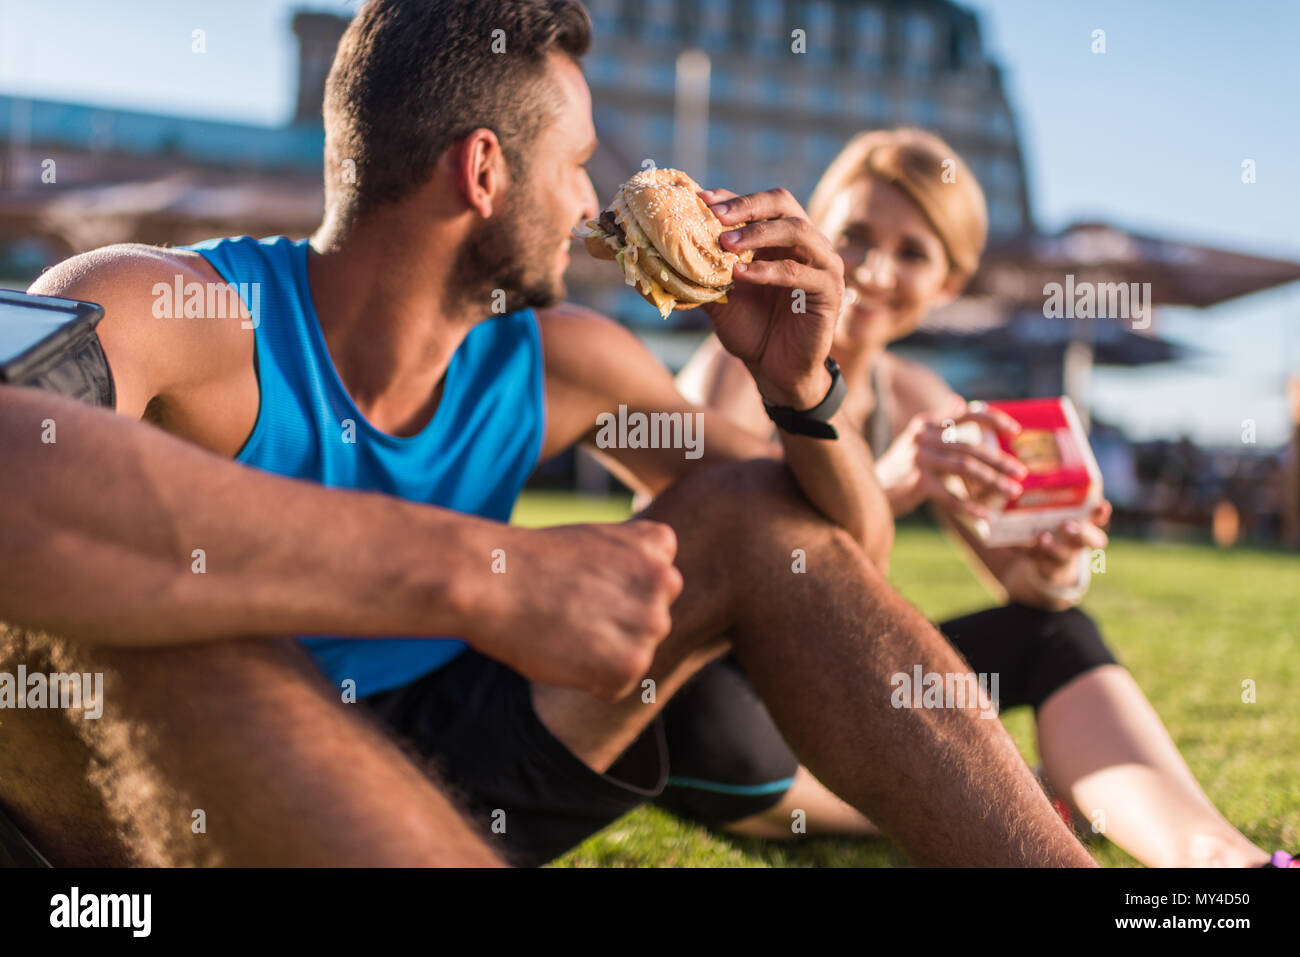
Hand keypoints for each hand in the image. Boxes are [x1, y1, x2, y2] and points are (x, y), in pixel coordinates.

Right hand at [473, 520, 682, 700]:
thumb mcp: (596, 542)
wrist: (491, 580)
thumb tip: (643, 606)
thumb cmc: (531, 561)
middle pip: (649, 621)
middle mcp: (665, 581)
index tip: (583, 581)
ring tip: (565, 628)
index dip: (615, 589)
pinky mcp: (631, 664)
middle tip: (570, 609)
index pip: (655, 584)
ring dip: (603, 653)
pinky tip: (562, 652)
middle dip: (617, 624)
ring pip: (635, 655)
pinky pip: (615, 686)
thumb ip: (631, 566)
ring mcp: (652, 623)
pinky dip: (588, 681)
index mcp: (658, 544)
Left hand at [697, 187, 843, 409]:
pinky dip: (767, 270)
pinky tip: (740, 275)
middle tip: (715, 215)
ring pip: (796, 231)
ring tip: (724, 244)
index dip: (732, 198)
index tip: (700, 199)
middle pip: (783, 204)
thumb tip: (667, 250)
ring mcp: (823, 264)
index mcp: (783, 239)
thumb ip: (705, 271)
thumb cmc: (751, 330)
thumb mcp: (722, 297)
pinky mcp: (829, 291)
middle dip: (747, 206)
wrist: (775, 371)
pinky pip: (798, 272)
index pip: (761, 204)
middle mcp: (808, 244)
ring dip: (757, 233)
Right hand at [875, 398, 1026, 518]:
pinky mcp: (917, 481)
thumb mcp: (917, 438)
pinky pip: (950, 496)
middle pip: (970, 447)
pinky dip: (970, 507)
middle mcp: (923, 437)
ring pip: (966, 468)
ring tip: (1013, 491)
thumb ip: (939, 422)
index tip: (1015, 431)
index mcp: (926, 424)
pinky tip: (986, 517)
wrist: (873, 489)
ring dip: (993, 481)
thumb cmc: (900, 467)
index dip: (994, 419)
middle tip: (1021, 473)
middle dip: (1000, 460)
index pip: (966, 414)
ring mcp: (919, 458)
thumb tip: (958, 401)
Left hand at [1020, 501, 1111, 582]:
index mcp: (1085, 524)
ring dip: (1052, 547)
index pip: (1098, 517)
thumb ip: (1049, 498)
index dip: (1101, 513)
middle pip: (1092, 541)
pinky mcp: (1048, 569)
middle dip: (1080, 534)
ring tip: (1042, 537)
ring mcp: (1065, 557)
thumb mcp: (1054, 511)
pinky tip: (1014, 545)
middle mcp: (1079, 542)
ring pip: (1063, 555)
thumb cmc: (1052, 526)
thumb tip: (1030, 467)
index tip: (1101, 505)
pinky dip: (1025, 552)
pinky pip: (1037, 562)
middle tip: (1068, 525)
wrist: (1047, 562)